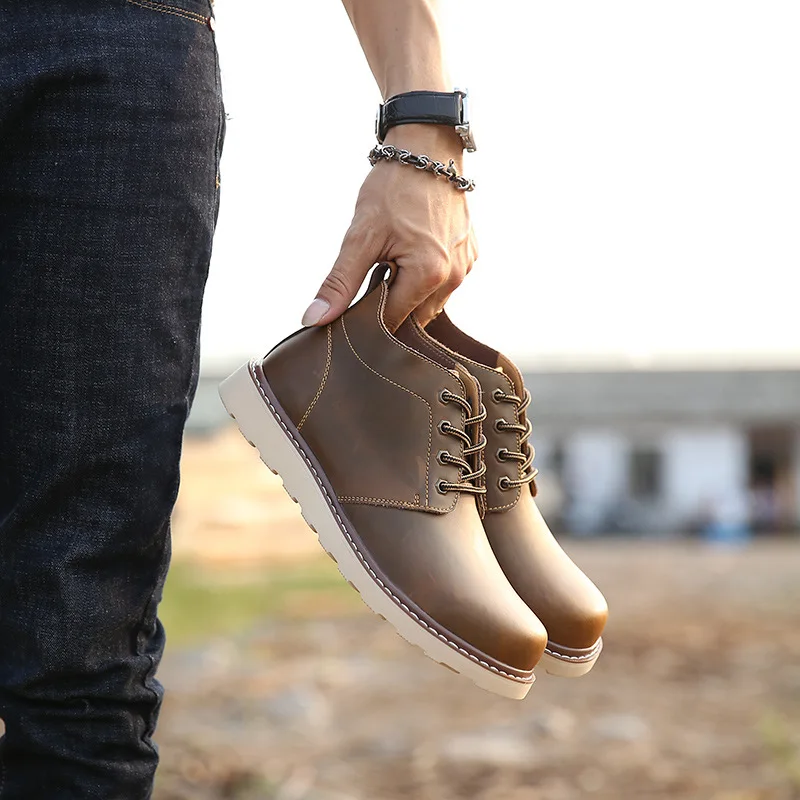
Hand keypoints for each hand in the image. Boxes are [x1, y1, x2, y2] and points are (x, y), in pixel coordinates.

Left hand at [301, 124, 477, 331]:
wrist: (427, 147)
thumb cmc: (395, 186)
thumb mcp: (360, 235)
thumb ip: (339, 282)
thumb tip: (314, 319)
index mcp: (429, 275)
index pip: (391, 323)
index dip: (367, 319)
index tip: (350, 304)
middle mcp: (454, 276)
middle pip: (412, 317)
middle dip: (388, 306)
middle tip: (370, 275)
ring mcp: (466, 266)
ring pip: (429, 303)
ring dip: (407, 293)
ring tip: (391, 260)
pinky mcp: (470, 255)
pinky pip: (443, 283)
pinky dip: (424, 277)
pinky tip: (410, 252)